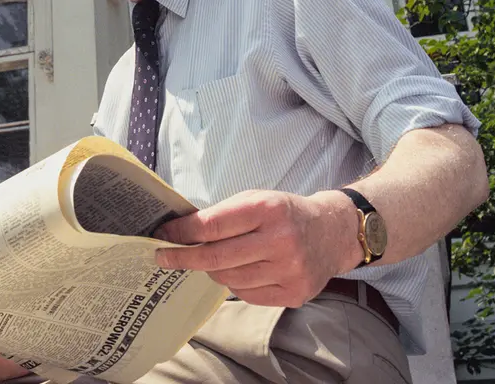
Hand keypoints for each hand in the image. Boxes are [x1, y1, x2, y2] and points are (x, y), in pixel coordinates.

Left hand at [153, 190, 359, 306]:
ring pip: (229, 279)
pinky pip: (246, 294)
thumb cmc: (285, 213)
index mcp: (268, 209)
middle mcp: (281, 241)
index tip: (162, 235)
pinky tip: (240, 271)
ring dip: (212, 270)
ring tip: (213, 259)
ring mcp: (290, 270)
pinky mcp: (295, 293)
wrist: (333, 232)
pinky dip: (235, 283)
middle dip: (183, 257)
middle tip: (163, 256)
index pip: (212, 225)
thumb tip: (179, 233)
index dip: (182, 233)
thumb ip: (222, 215)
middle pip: (216, 258)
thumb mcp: (257, 200)